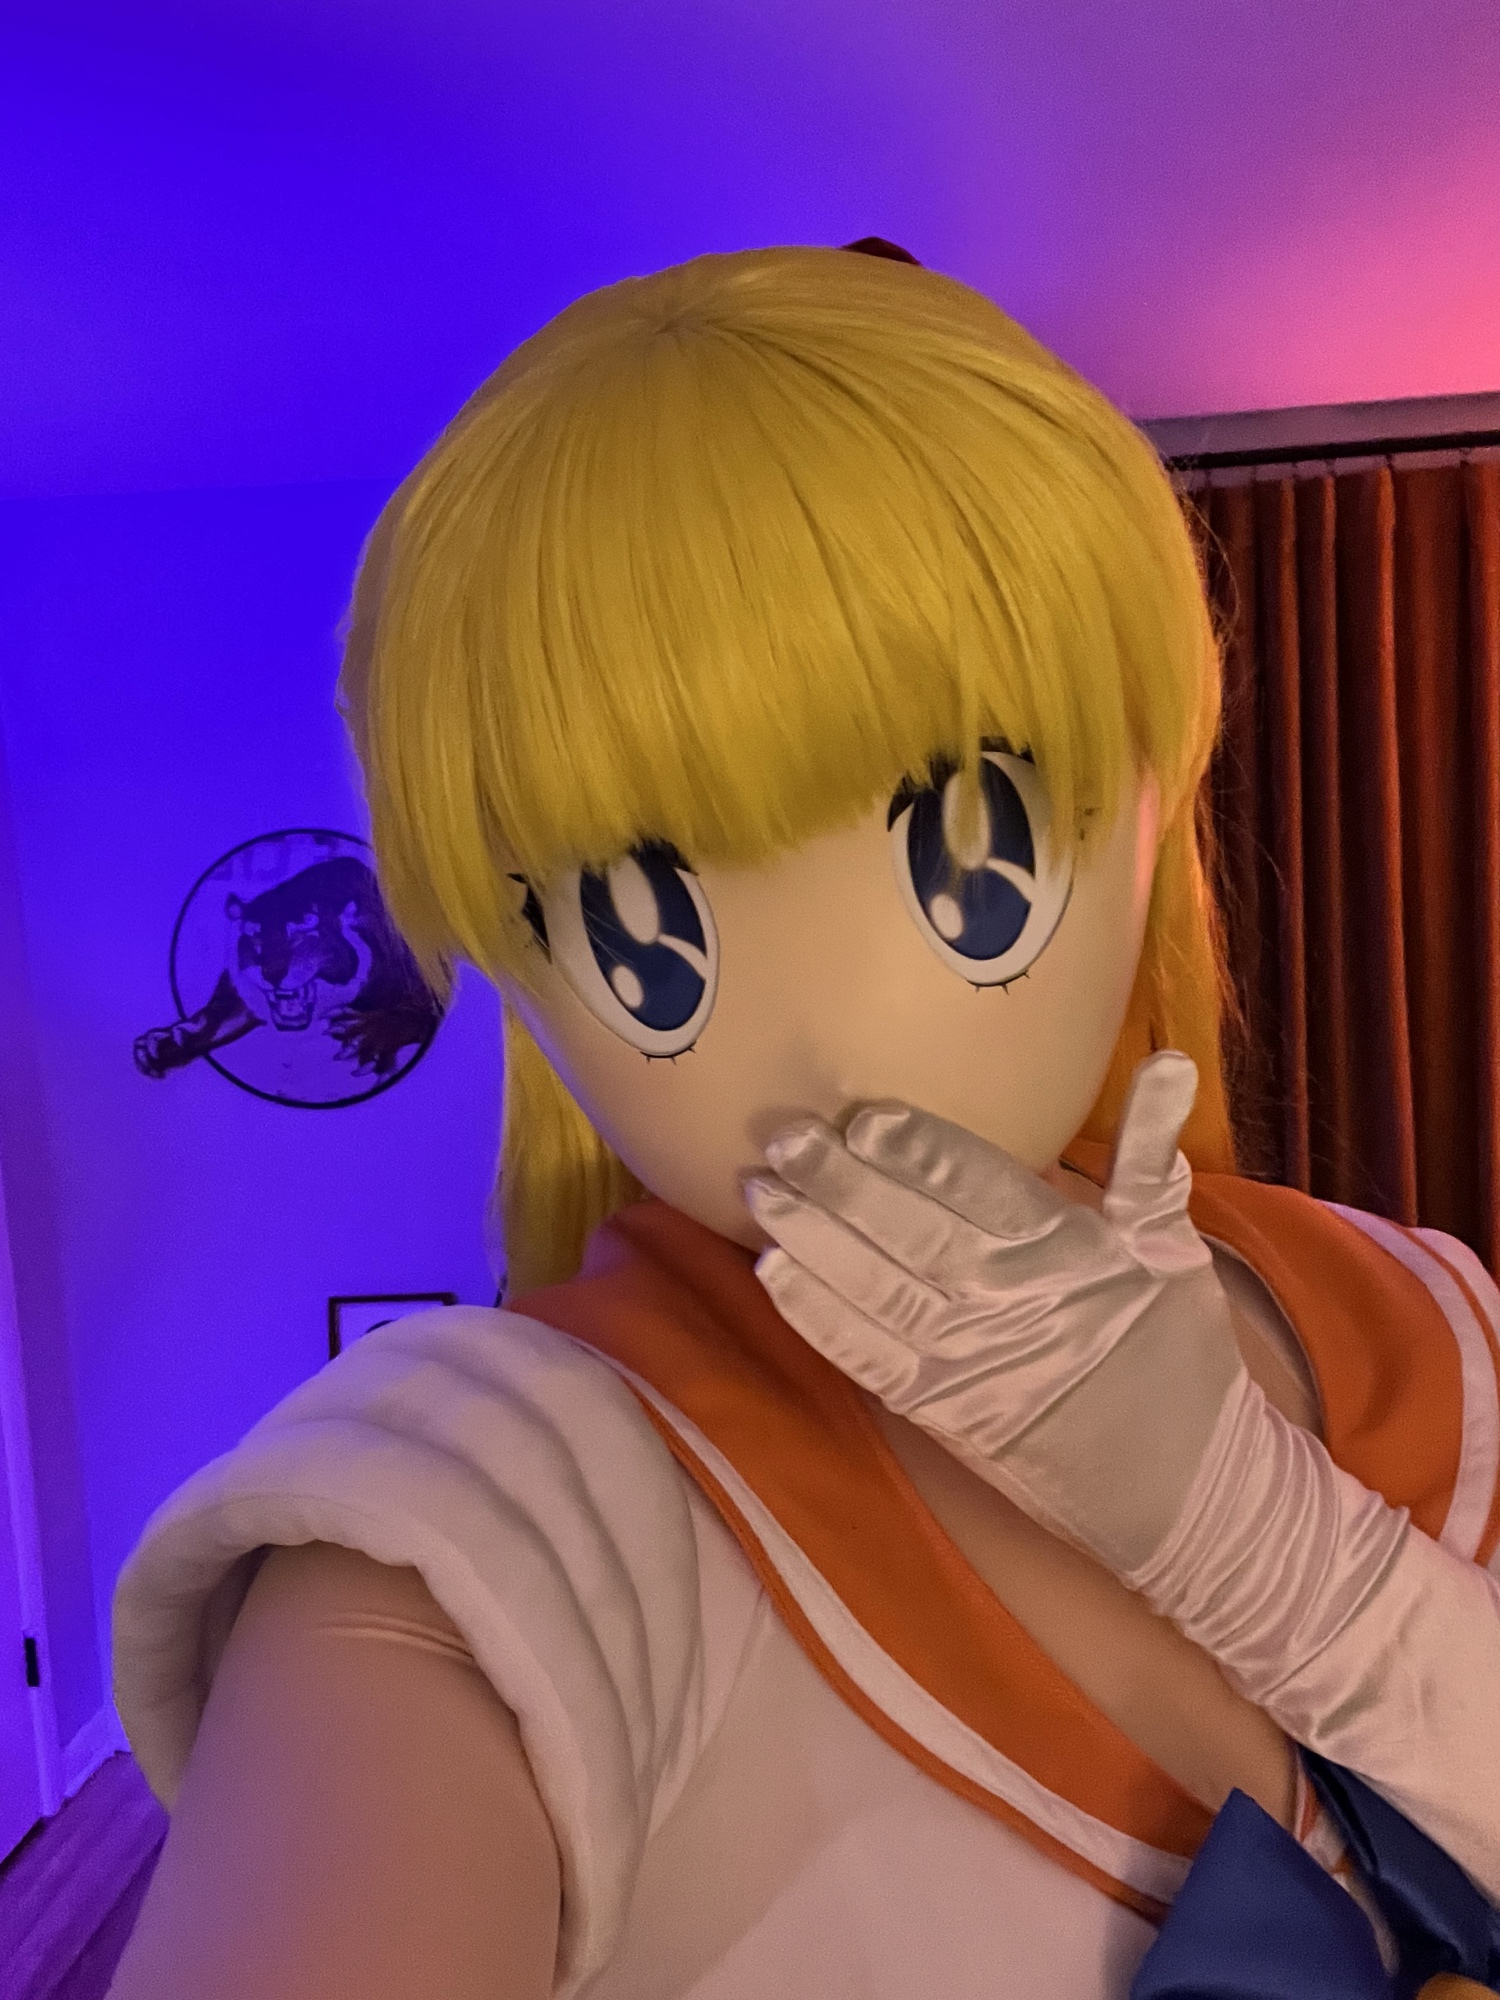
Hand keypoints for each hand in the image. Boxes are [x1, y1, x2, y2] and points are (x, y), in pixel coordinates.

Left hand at [744, 1052, 1247, 1575]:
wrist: (1186, 1494)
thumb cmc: (1177, 1356)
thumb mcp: (1174, 1250)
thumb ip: (1149, 1156)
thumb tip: (1168, 1063)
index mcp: (1071, 1255)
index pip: (986, 1192)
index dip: (924, 1156)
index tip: (867, 1117)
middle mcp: (1010, 1305)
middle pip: (914, 1236)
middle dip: (843, 1185)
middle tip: (782, 1135)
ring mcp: (968, 1363)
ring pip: (878, 1291)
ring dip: (813, 1241)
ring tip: (758, 1190)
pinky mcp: (938, 1410)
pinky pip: (867, 1359)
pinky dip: (817, 1318)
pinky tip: (772, 1273)